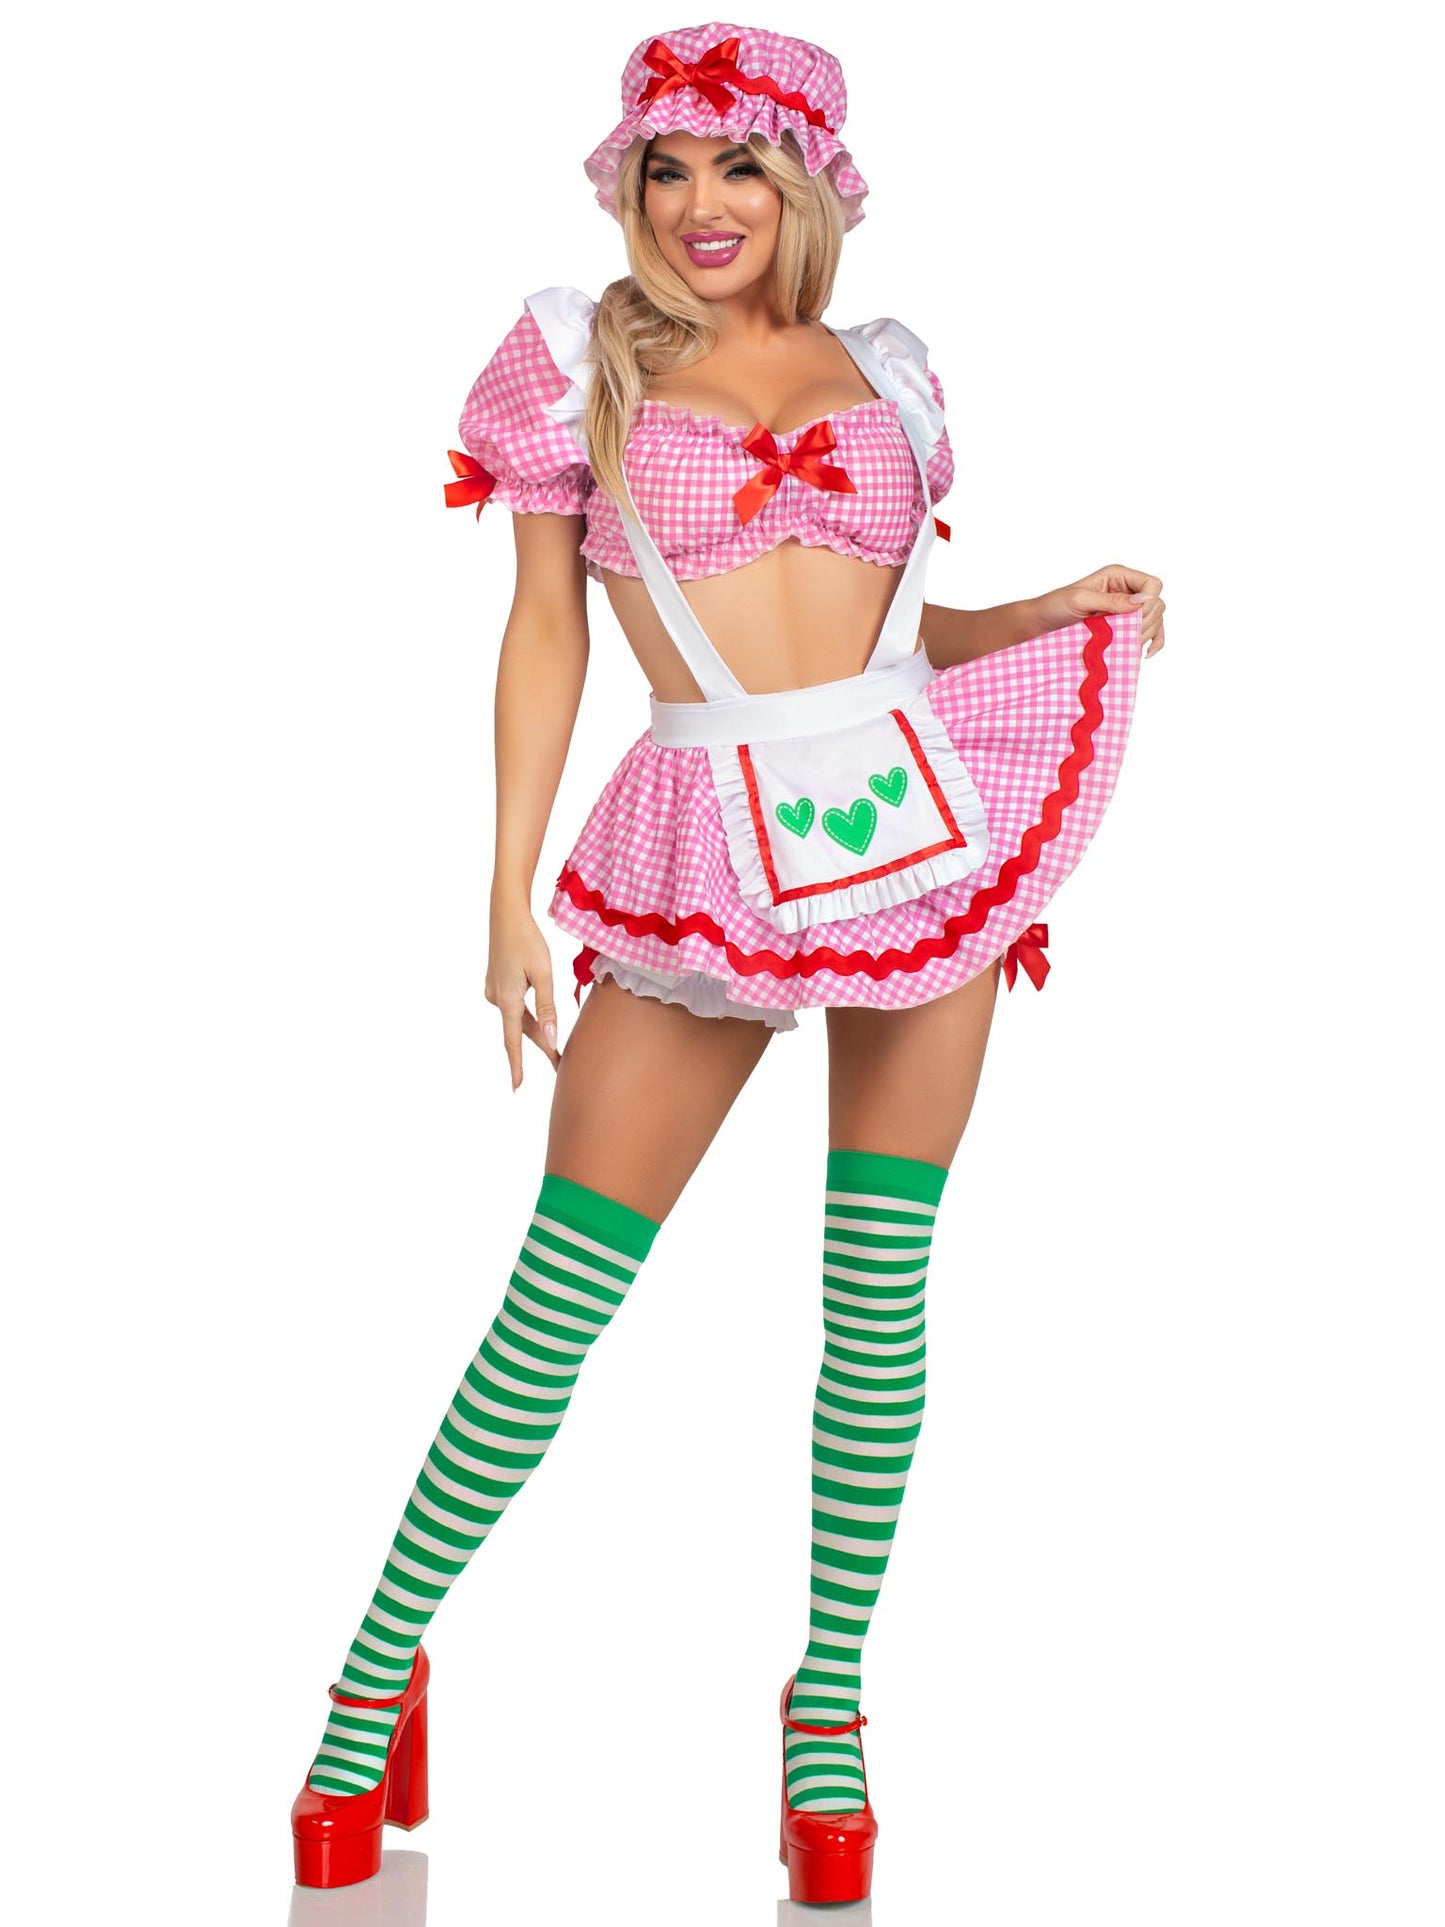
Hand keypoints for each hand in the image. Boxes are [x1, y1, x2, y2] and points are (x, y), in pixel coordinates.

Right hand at [485, 898, 562, 1089]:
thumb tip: (550, 1038)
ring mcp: (494, 991)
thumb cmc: (527, 940)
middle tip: (560, 1065)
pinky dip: (528, 1015)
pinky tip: (539, 1018)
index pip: (513, 1041)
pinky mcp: (497, 983)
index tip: (517, 1087)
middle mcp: (497, 999)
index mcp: (508, 1000)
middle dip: (540, 1047)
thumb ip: (547, 1008)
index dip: (517, 1065)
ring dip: (536, 1031)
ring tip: (556, 1046)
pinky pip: (515, 1007)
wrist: (506, 914)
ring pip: (519, 1018)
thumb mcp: (543, 974)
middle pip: (521, 1031)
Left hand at [1035, 565, 1165, 657]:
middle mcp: (1126, 589)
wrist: (1042, 623)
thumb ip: (1112, 600)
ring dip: (1147, 635)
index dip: (1149, 602)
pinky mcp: (1125, 625)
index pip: (1152, 584)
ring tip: (1129, 647)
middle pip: (1157, 604)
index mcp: (1118, 576)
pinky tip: (1145, 653)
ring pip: (1155, 620)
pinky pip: (1150, 632)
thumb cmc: (1056, 606)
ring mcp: (1127, 608)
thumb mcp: (1081, 600)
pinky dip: (1152, 642)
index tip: (1135, 619)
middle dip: (1146, 622)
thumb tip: (1142, 600)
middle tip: (1127, 636)